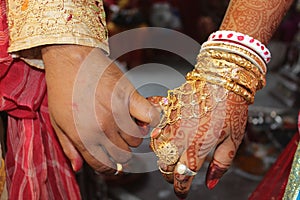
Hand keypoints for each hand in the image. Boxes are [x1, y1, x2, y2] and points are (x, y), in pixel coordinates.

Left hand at [42, 45, 159, 173]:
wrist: (70, 59)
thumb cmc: (63, 88)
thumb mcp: (57, 122)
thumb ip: (68, 147)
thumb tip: (78, 166)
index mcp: (83, 137)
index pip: (104, 165)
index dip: (109, 168)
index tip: (113, 165)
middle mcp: (102, 129)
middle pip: (123, 155)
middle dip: (120, 153)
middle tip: (118, 144)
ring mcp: (118, 113)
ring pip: (136, 140)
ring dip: (132, 137)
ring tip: (125, 126)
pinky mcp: (130, 97)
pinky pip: (150, 118)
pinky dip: (150, 121)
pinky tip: (142, 118)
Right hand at [151, 79, 247, 198]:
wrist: (222, 80)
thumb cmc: (231, 107)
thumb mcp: (233, 140)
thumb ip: (221, 163)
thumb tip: (211, 181)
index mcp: (197, 147)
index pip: (183, 175)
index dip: (180, 187)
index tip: (181, 192)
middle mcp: (180, 136)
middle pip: (165, 165)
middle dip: (169, 176)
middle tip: (176, 177)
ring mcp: (171, 123)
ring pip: (157, 149)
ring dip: (162, 159)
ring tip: (170, 161)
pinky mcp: (168, 111)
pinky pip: (157, 130)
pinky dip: (159, 140)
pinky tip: (165, 140)